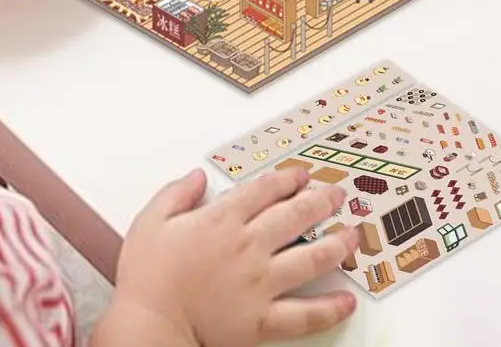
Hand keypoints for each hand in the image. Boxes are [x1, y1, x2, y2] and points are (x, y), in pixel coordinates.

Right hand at [102, 168, 358, 346]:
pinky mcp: (262, 319)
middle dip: (320, 201)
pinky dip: (329, 308)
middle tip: (336, 195)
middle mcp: (247, 246)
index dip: (287, 179)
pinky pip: (304, 314)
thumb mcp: (151, 220)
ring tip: (353, 235)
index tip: (300, 176)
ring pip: (310, 257)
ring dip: (336, 244)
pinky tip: (347, 300)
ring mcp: (259, 283)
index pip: (265, 190)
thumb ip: (176, 193)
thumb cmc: (147, 276)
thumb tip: (198, 176)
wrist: (149, 325)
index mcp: (222, 219)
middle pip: (295, 215)